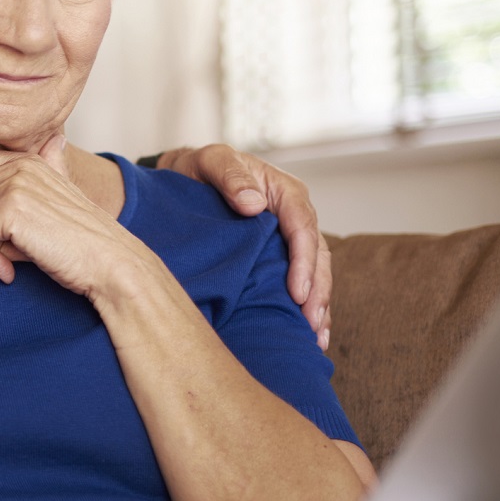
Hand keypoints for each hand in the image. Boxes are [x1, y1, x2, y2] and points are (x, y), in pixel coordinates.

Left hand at [0, 139, 155, 303]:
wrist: (110, 263)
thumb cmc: (80, 241)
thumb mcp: (57, 198)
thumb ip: (42, 173)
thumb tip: (53, 142)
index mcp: (25, 159)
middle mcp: (18, 165)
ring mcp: (15, 185)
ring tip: (2, 259)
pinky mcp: (12, 210)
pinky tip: (8, 271)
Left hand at [155, 144, 330, 348]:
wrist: (181, 178)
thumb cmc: (199, 168)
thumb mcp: (211, 161)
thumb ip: (231, 176)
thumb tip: (253, 203)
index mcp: (283, 192)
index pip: (303, 227)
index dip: (303, 261)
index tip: (297, 292)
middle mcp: (292, 215)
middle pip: (316, 255)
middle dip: (317, 292)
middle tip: (311, 326)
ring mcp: (286, 238)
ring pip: (314, 273)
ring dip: (317, 306)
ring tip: (315, 339)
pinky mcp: (276, 256)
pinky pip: (299, 281)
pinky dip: (306, 306)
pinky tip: (308, 334)